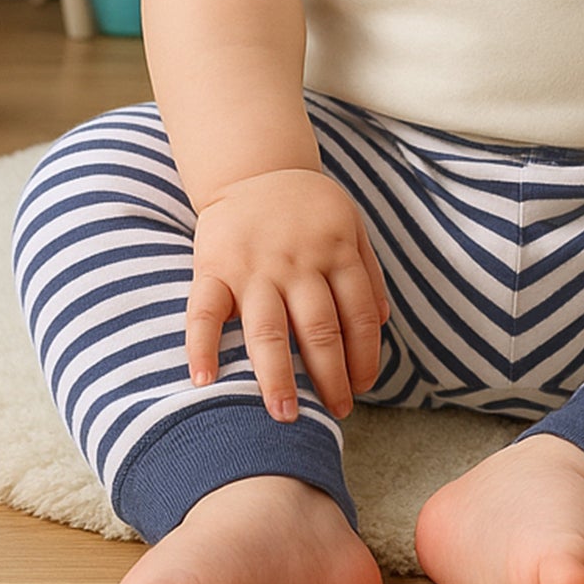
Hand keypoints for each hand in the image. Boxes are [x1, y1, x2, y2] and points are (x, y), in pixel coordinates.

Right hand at [186, 167, 389, 422]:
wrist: (254, 167)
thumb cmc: (308, 206)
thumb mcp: (351, 225)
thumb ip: (367, 273)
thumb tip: (382, 323)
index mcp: (335, 252)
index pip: (358, 315)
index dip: (364, 356)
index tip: (362, 387)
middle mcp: (297, 262)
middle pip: (319, 329)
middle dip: (330, 377)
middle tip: (336, 414)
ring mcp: (254, 266)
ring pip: (268, 329)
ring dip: (276, 376)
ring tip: (284, 415)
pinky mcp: (214, 267)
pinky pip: (205, 311)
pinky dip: (202, 346)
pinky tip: (204, 381)